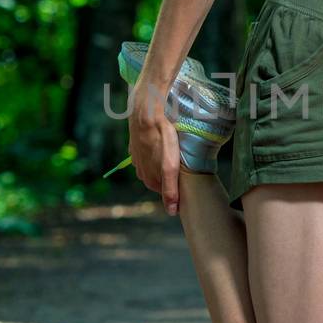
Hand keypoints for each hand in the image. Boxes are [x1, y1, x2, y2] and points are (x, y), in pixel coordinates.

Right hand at [128, 80, 181, 214]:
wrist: (146, 111)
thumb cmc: (161, 137)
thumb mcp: (169, 166)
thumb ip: (170, 189)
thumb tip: (172, 211)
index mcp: (149, 178)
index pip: (165, 192)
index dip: (176, 188)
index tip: (186, 183)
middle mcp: (140, 170)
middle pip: (158, 179)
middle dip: (169, 177)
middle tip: (183, 168)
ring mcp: (137, 157)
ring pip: (152, 166)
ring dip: (162, 164)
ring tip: (174, 156)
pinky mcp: (136, 144)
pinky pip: (147, 154)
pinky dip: (155, 153)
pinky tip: (162, 146)